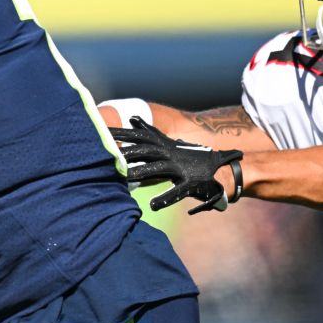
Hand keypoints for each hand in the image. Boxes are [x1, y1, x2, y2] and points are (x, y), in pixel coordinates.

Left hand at [111, 117, 243, 214]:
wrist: (219, 169)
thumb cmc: (188, 158)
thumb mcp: (166, 143)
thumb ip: (149, 132)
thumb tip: (132, 117)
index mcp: (164, 145)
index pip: (140, 136)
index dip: (122, 132)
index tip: (102, 129)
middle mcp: (171, 153)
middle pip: (146, 149)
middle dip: (127, 150)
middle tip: (108, 152)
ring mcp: (181, 168)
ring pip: (158, 168)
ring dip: (141, 172)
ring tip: (125, 177)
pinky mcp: (191, 182)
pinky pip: (177, 191)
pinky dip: (166, 198)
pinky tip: (153, 205)